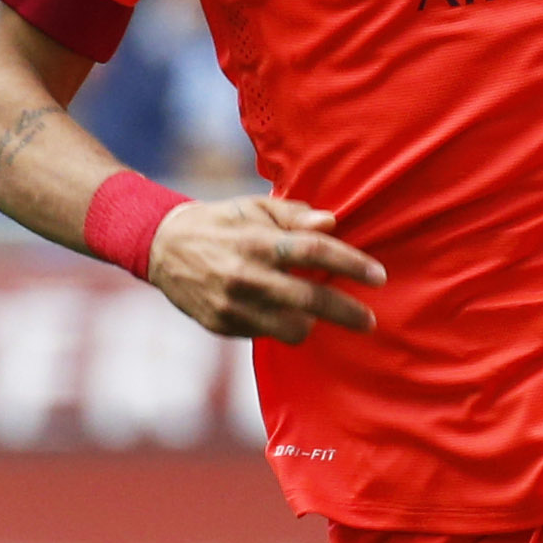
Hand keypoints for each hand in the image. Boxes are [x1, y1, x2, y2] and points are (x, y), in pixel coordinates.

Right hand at [146, 195, 387, 341]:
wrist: (163, 247)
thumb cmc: (222, 223)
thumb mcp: (255, 207)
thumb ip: (294, 215)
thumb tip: (331, 224)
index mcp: (258, 240)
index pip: (315, 251)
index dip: (352, 264)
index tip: (379, 276)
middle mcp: (247, 275)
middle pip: (310, 299)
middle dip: (347, 312)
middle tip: (369, 320)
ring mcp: (234, 305)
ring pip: (292, 329)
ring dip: (311, 322)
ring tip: (314, 313)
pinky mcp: (223, 325)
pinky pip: (266, 335)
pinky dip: (280, 325)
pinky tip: (278, 312)